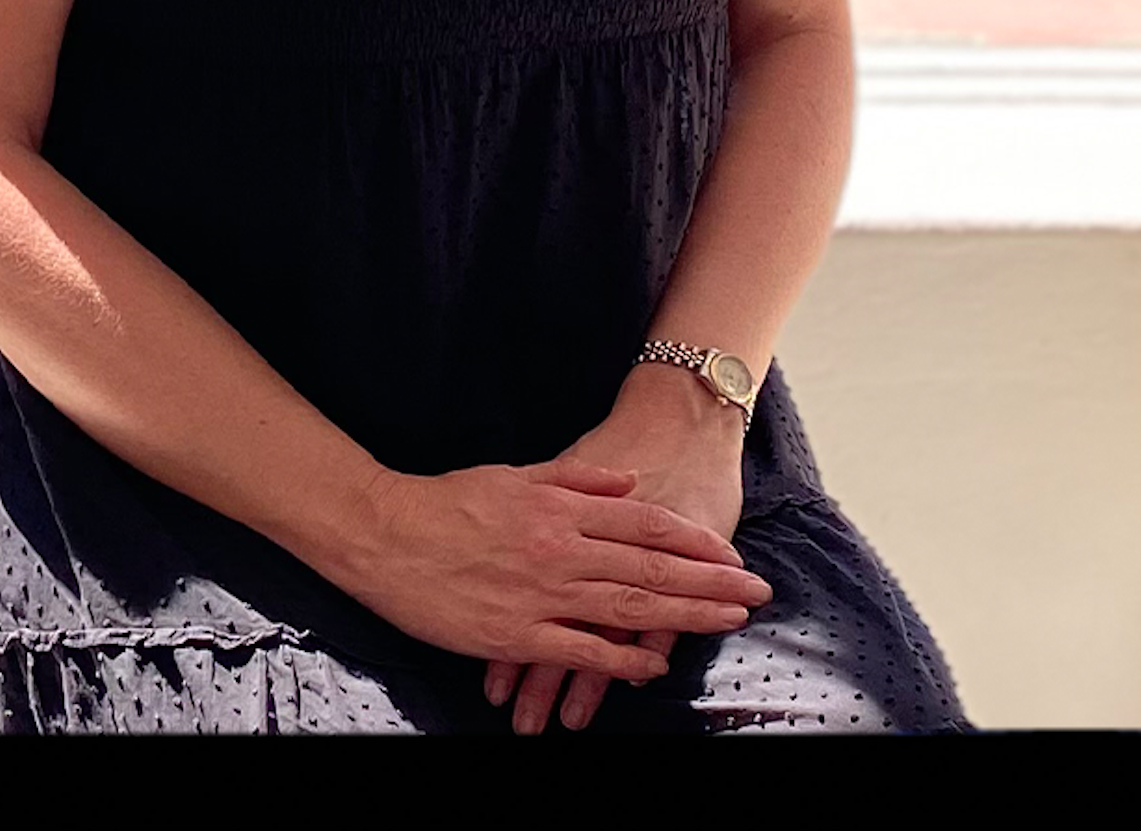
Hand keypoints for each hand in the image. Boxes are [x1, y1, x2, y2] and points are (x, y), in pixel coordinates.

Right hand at [341, 459, 768, 688]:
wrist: (382, 533)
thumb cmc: (444, 500)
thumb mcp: (512, 475)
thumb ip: (573, 480)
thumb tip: (627, 480)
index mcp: (559, 509)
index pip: (644, 523)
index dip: (693, 539)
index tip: (730, 554)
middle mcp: (559, 549)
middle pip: (650, 566)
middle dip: (711, 581)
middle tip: (757, 591)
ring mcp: (540, 593)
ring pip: (627, 606)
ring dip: (684, 615)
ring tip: (729, 619)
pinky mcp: (515, 633)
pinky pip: (580, 651)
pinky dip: (621, 661)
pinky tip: (653, 665)